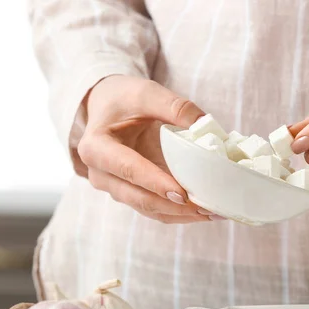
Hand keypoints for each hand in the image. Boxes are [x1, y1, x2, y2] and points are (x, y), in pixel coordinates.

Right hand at [76, 75, 217, 222]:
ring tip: (213, 213)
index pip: (128, 169)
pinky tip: (204, 211)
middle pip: (139, 198)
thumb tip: (204, 126)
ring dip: (181, 215)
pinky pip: (156, 209)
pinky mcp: (131, 194)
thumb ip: (174, 106)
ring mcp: (115, 188)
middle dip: (175, 207)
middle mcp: (101, 174)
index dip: (156, 184)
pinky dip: (179, 213)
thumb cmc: (123, 98)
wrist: (106, 106)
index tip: (182, 195)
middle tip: (207, 208)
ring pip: (149, 209)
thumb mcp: (145, 93)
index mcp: (95, 148)